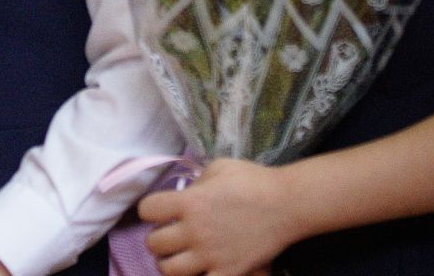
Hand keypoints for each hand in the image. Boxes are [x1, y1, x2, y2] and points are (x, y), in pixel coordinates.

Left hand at [139, 159, 310, 275]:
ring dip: (170, 263)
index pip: (146, 210)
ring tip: (180, 256)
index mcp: (189, 202)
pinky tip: (201, 270)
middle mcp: (194, 231)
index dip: (150, 210)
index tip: (160, 211)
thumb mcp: (218, 168)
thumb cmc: (253, 181)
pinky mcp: (228, 273)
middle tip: (172, 235)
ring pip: (168, 270)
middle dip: (159, 238)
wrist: (287, 204)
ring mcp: (210, 256)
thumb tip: (186, 195)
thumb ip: (196, 183)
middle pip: (153, 244)